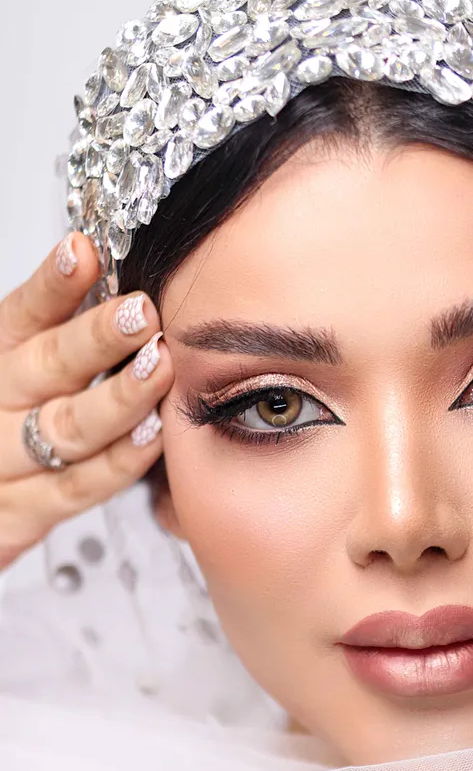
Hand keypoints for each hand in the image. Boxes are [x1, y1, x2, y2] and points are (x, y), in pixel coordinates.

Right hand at [0, 232, 171, 569]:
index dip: (53, 285)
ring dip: (118, 399)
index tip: (84, 252)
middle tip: (142, 313)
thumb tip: (105, 265)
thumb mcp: (20, 365)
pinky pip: (75, 490)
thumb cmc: (7, 422)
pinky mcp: (16, 517)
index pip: (21, 315)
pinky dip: (117, 463)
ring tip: (158, 366)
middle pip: (46, 368)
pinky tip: (154, 435)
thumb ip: (58, 327)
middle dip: (96, 339)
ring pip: (66, 429)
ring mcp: (2, 464)